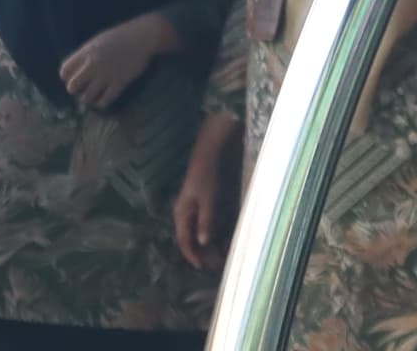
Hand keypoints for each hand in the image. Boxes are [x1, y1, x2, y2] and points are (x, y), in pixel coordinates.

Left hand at [60, 10, 179, 109]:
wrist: (143, 36)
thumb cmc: (121, 35)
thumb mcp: (98, 40)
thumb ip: (86, 53)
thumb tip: (77, 67)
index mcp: (87, 52)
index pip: (65, 71)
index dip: (67, 76)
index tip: (74, 77)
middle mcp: (93, 65)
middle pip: (72, 86)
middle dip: (76, 89)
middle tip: (83, 87)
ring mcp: (106, 75)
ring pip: (87, 97)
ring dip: (88, 98)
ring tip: (93, 95)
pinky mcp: (119, 82)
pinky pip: (105, 100)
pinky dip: (102, 103)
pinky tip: (103, 100)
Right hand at [173, 127, 242, 271]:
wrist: (216, 148)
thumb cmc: (208, 172)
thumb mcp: (207, 197)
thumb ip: (206, 219)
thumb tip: (203, 242)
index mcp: (183, 213)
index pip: (185, 240)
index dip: (193, 255)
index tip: (203, 268)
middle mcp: (191, 213)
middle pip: (197, 238)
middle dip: (207, 253)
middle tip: (221, 266)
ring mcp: (202, 207)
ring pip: (207, 232)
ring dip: (216, 244)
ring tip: (229, 256)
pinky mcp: (214, 201)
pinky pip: (216, 222)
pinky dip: (223, 231)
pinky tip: (233, 238)